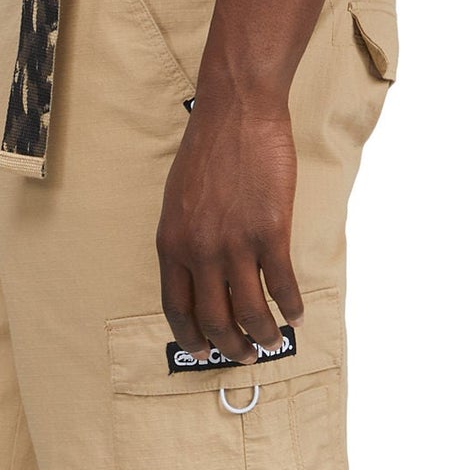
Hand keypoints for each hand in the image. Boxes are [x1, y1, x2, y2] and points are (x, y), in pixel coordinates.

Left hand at [155, 94, 304, 365]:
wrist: (238, 112)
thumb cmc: (209, 151)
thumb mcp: (178, 201)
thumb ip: (183, 240)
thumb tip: (195, 275)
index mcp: (172, 245)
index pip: (177, 309)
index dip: (191, 337)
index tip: (203, 352)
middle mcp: (199, 252)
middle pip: (214, 320)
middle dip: (231, 347)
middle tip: (244, 356)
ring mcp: (235, 244)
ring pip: (249, 312)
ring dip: (263, 335)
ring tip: (272, 343)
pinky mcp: (270, 232)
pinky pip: (282, 285)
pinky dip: (290, 306)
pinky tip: (296, 315)